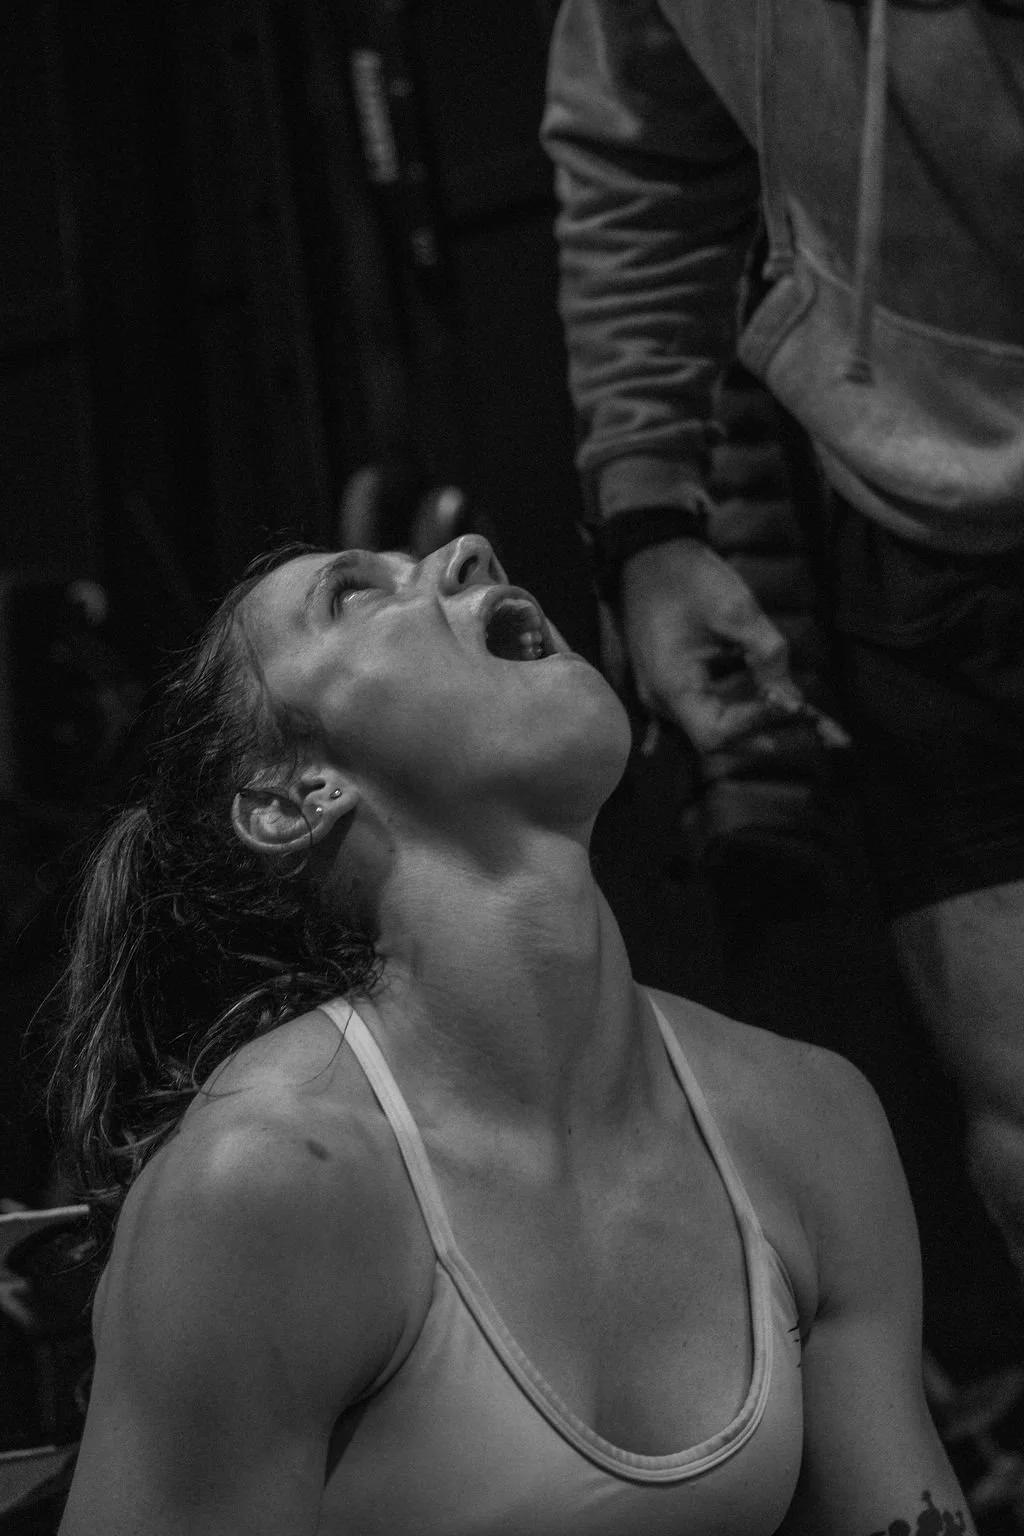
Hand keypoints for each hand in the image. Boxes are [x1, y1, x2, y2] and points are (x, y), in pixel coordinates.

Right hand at [619, 538, 842, 752]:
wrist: (650, 554)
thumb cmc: (687, 578)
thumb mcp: (736, 609)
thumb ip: (768, 654)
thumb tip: (793, 698)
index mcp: (671, 686)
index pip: (716, 733)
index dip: (758, 723)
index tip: (796, 704)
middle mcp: (664, 701)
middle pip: (721, 739)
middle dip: (771, 734)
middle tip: (823, 732)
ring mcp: (668, 694)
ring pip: (721, 724)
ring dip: (765, 721)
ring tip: (814, 719)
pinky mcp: (677, 682)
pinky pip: (715, 706)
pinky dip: (749, 706)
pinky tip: (781, 698)